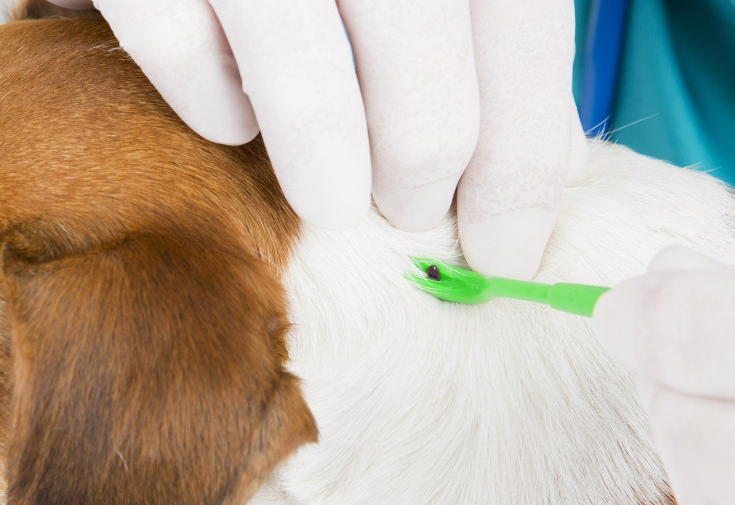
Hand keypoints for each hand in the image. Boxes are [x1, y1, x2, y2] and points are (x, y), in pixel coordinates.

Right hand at [50, 0, 586, 278]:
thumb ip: (493, 26)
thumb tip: (549, 168)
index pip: (524, 41)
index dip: (523, 167)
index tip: (508, 248)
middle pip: (425, 100)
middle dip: (424, 185)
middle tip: (411, 212)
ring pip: (308, 95)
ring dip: (328, 180)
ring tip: (334, 205)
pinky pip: (185, 61)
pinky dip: (218, 113)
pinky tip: (235, 119)